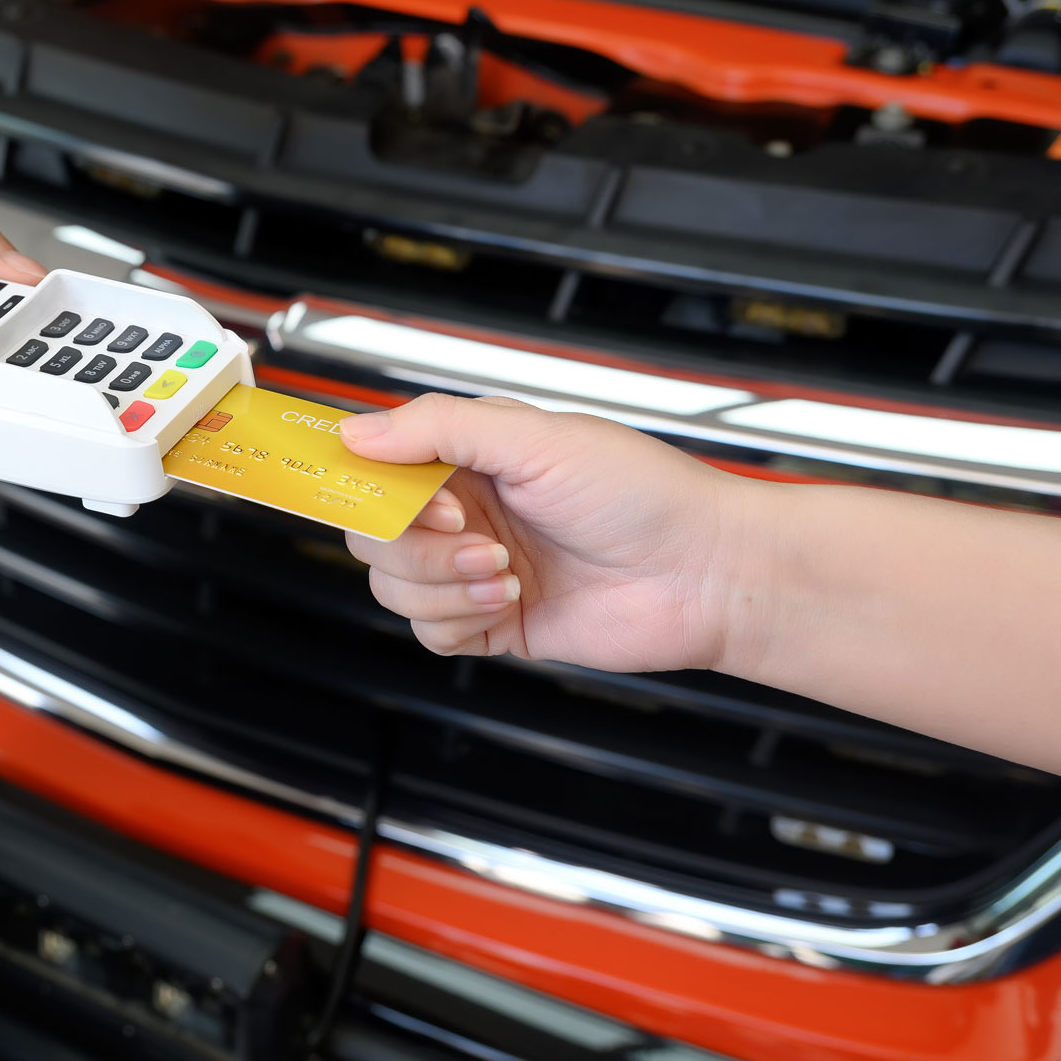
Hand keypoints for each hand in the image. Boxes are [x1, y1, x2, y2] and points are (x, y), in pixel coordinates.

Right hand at [338, 394, 759, 670]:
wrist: (705, 574)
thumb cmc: (643, 493)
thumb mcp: (536, 437)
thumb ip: (439, 427)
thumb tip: (356, 432)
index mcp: (467, 456)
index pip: (374, 464)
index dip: (362, 480)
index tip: (369, 491)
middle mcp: (464, 510)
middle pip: (370, 532)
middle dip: (412, 541)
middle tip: (470, 531)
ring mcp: (474, 569)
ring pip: (394, 586)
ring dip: (443, 583)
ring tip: (505, 571)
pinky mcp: (491, 623)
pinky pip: (428, 633)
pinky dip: (457, 620)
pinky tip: (509, 601)